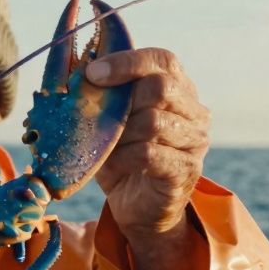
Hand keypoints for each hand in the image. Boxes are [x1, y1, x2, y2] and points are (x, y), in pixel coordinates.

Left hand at [86, 48, 209, 269]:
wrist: (139, 209)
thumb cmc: (122, 159)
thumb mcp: (109, 122)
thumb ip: (100, 95)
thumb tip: (72, 66)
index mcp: (178, 89)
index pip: (162, 60)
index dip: (127, 61)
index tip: (92, 73)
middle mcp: (194, 111)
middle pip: (160, 87)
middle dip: (121, 101)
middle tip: (99, 119)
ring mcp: (195, 140)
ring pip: (153, 121)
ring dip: (120, 133)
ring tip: (108, 146)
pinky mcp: (186, 169)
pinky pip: (149, 153)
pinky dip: (124, 157)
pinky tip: (116, 163)